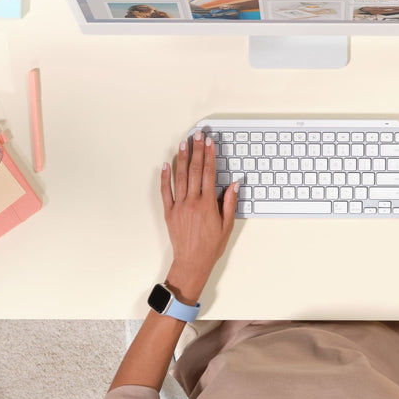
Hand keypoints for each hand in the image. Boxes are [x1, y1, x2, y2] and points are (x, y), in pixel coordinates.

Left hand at [160, 131, 238, 301]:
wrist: (192, 262)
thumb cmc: (211, 246)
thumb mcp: (227, 225)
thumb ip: (229, 203)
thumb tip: (234, 184)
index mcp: (207, 204)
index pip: (209, 173)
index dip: (209, 156)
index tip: (210, 143)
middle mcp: (192, 202)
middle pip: (194, 170)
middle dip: (196, 150)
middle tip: (197, 135)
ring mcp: (179, 206)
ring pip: (180, 177)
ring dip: (182, 158)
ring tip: (184, 143)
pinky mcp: (169, 212)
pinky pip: (165, 191)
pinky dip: (165, 177)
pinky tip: (166, 165)